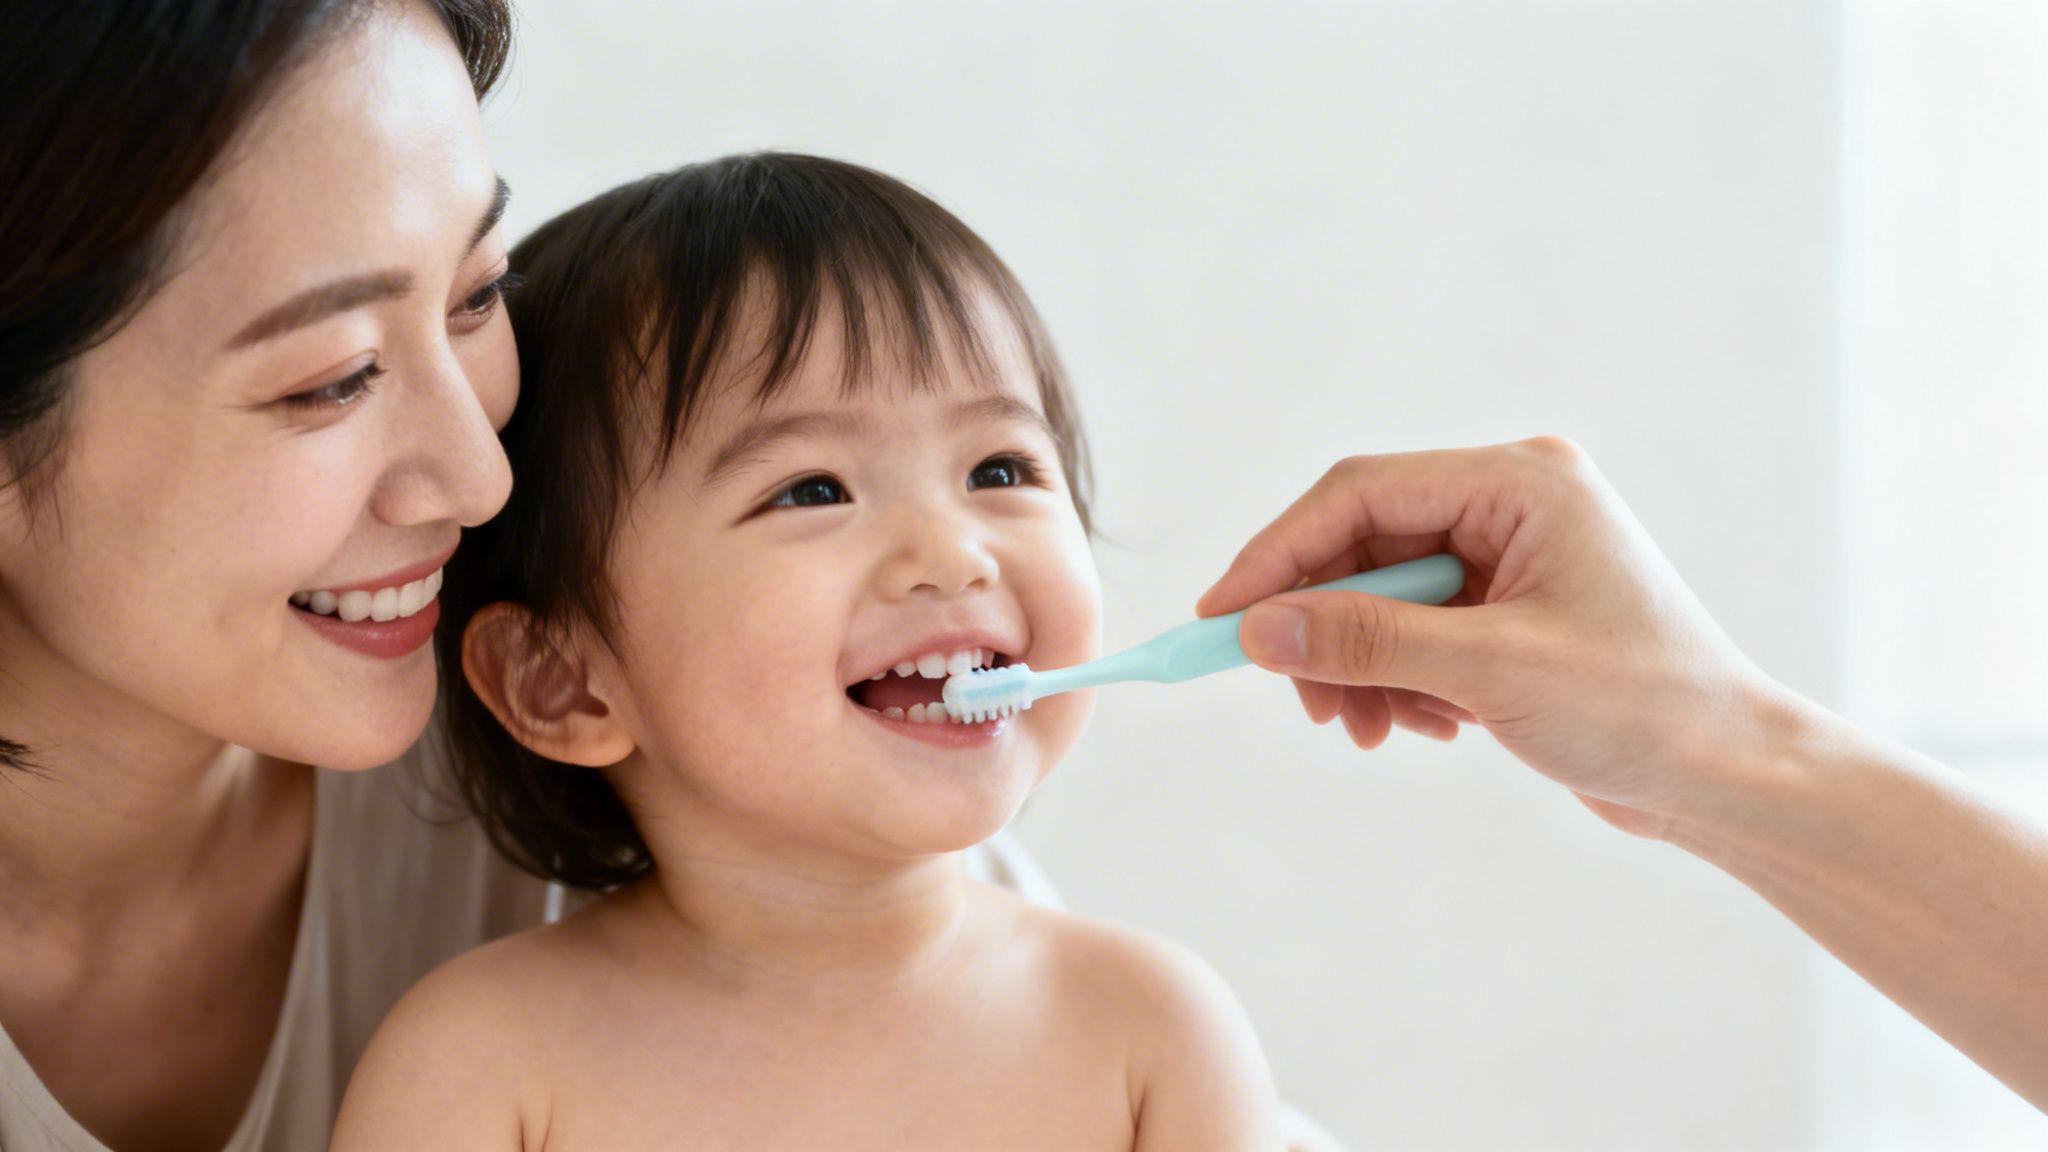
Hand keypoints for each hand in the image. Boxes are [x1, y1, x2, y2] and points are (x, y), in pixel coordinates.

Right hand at [1198, 437, 1794, 836]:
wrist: (1730, 777)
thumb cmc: (1643, 709)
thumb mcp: (1491, 672)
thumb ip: (1369, 641)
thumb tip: (1259, 628)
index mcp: (1521, 482)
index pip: (1360, 495)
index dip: (1279, 555)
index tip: (1222, 617)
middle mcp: (1512, 503)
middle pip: (1364, 546)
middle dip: (1325, 628)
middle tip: (1303, 700)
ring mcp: (1511, 556)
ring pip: (1381, 596)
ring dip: (1361, 665)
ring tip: (1373, 729)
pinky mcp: (1509, 610)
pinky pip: (1415, 630)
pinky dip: (1399, 681)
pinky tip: (1428, 727)